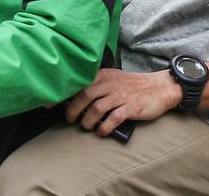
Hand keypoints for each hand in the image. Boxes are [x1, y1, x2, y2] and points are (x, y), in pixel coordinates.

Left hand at [64, 68, 181, 137]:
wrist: (160, 87)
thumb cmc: (133, 86)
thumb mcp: (113, 79)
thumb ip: (96, 86)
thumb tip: (74, 99)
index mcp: (103, 76)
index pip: (78, 83)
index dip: (62, 94)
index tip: (48, 104)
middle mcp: (110, 84)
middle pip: (84, 95)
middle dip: (73, 110)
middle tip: (70, 119)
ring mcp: (121, 96)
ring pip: (96, 108)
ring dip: (88, 120)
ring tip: (87, 126)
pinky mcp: (131, 108)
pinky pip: (113, 118)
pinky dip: (104, 127)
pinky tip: (101, 131)